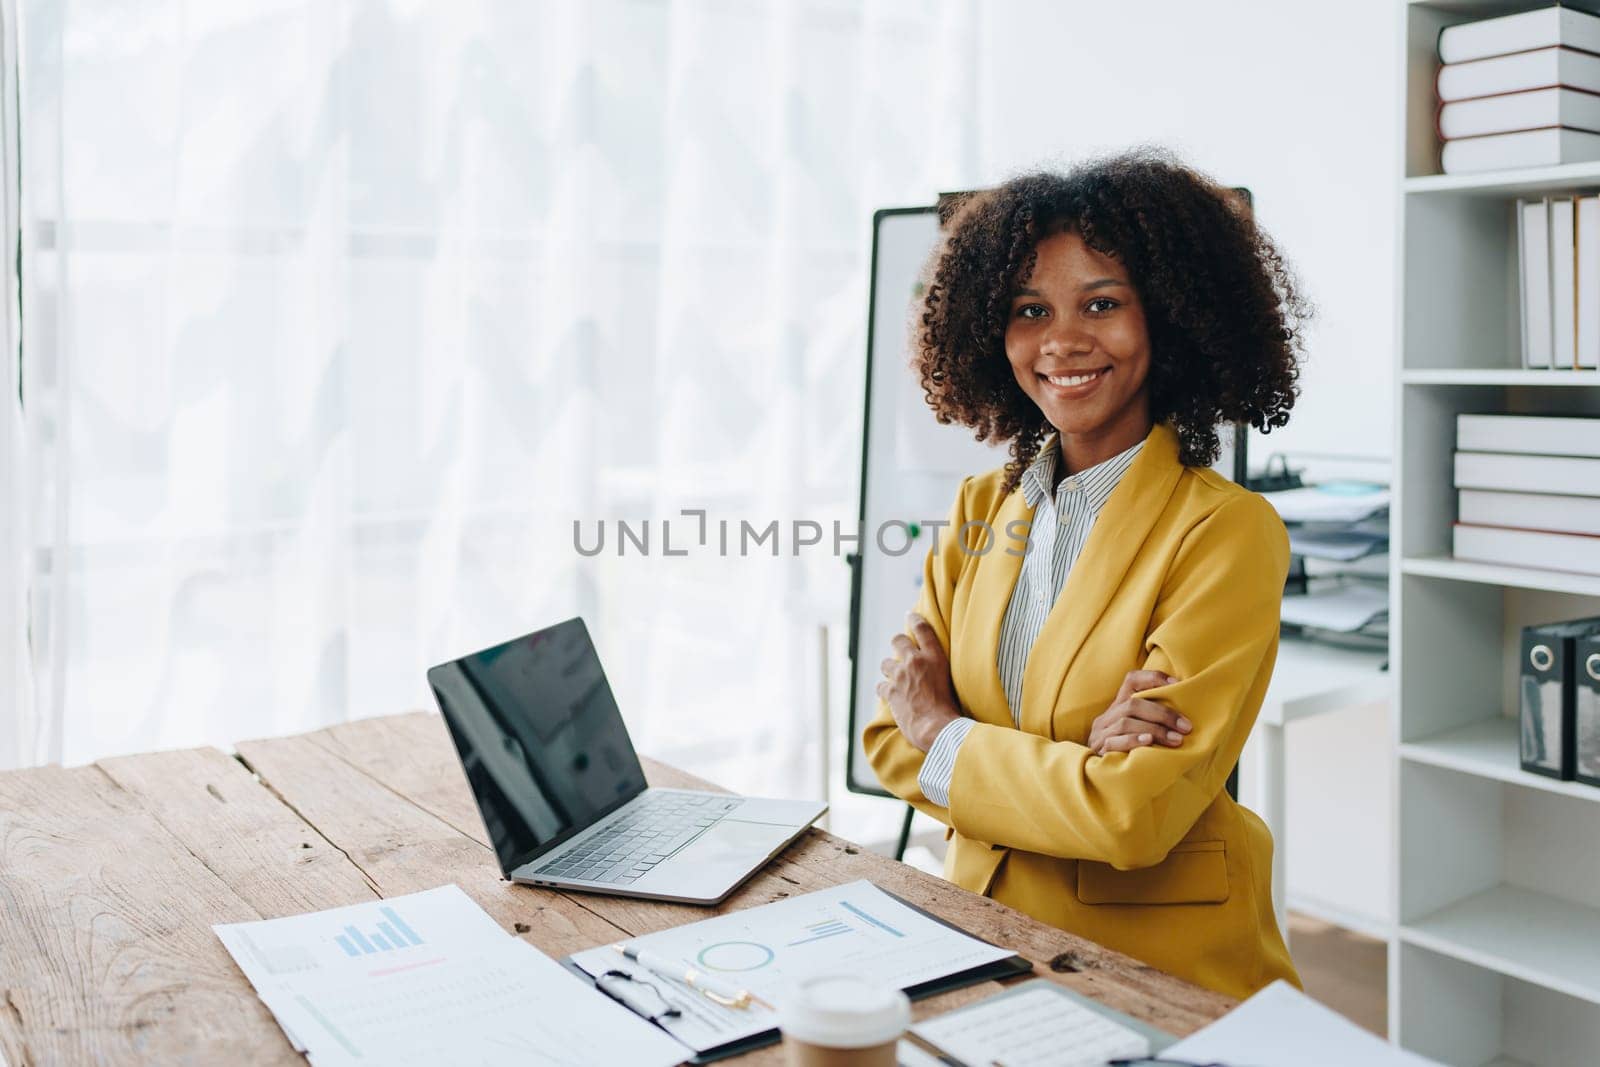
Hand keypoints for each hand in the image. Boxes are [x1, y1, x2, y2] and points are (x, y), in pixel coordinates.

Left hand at [875, 613, 960, 751]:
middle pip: (898, 640)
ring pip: (886, 663)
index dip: (914, 619)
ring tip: (896, 677)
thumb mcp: (954, 681)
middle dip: (898, 643)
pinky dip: (885, 690)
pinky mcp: (890, 692)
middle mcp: (916, 662)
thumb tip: (936, 670)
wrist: (938, 728)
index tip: (910, 615)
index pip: (923, 629)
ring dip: (890, 669)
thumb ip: (941, 670)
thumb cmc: (952, 709)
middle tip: (900, 649)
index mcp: (935, 658)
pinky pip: (881, 686)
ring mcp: (901, 676)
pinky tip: (890, 695)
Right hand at [1086, 670, 1191, 755]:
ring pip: (1126, 722)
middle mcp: (1107, 717)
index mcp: (1118, 706)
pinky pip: (1114, 741)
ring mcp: (1101, 733)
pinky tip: (1148, 743)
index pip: (1131, 680)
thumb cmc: (1127, 753)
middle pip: (1132, 703)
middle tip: (1185, 726)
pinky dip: (1133, 740)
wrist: (1099, 780)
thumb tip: (1186, 719)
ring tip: (1176, 740)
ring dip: (1155, 730)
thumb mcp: (1138, 733)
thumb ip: (1152, 721)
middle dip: (1162, 714)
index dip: (1153, 678)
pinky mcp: (1099, 750)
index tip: (1177, 684)